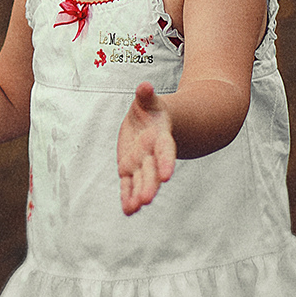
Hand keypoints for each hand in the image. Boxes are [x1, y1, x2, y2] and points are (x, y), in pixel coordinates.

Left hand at [117, 81, 176, 213]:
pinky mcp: (130, 168)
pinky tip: (128, 210)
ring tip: (134, 208)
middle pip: (152, 171)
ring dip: (138, 194)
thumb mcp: (148, 101)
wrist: (156, 123)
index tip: (167, 176)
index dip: (165, 162)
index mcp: (161, 137)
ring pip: (141, 180)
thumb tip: (144, 86)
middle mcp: (152, 154)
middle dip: (150, 184)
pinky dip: (128, 196)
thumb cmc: (152, 109)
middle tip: (146, 199)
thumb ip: (145, 96)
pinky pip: (129, 184)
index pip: (165, 151)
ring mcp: (142, 163)